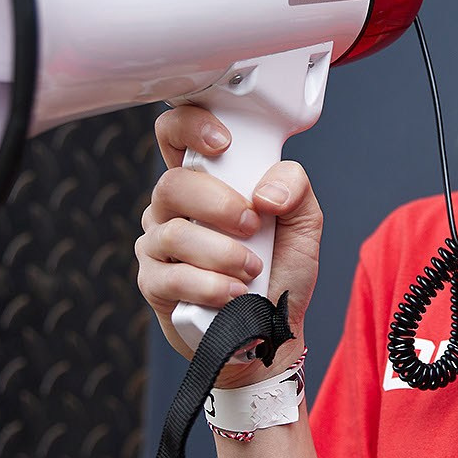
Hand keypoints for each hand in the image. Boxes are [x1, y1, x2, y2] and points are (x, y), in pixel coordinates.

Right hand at [135, 104, 323, 387]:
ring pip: (173, 233)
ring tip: (251, 270)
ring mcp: (157, 245)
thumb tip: (264, 192)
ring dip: (222, 253)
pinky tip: (235, 294)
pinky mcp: (153, 284)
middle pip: (172, 184)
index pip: (175, 134)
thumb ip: (295, 188)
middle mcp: (173, 207)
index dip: (189, 127)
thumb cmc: (280, 270)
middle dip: (218, 204)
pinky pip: (172, 276)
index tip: (222, 143)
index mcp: (204, 180)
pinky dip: (211, 285)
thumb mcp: (303, 223)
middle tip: (251, 225)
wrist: (272, 330)